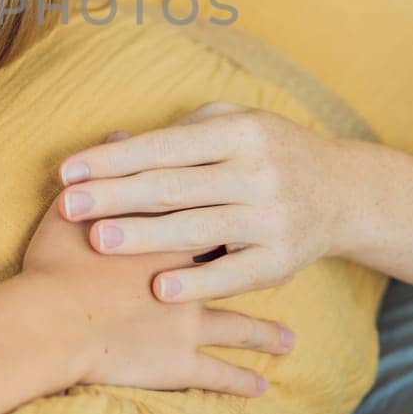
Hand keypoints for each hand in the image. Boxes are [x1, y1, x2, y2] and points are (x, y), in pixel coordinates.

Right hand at [20, 198, 292, 398]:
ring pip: (240, 327)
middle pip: (238, 273)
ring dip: (265, 334)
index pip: (211, 220)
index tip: (257, 219)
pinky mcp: (180, 361)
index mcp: (169, 238)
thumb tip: (122, 135)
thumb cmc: (54, 266)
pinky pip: (219, 374)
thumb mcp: (72, 210)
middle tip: (293, 272)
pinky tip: (259, 389)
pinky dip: (240, 382)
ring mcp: (190, 321)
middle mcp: (190, 278)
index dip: (235, 221)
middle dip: (263, 273)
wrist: (52, 325)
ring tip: (289, 342)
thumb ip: (103, 172)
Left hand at [56, 101, 355, 304]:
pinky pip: (234, 275)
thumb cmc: (267, 151)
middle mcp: (259, 172)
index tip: (68, 170)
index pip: (165, 147)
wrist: (344, 193)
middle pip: (174, 187)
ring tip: (97, 240)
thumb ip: (178, 135)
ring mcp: (273, 218)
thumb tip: (112, 144)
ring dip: (144, 237)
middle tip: (69, 205)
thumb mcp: (233, 124)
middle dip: (116, 196)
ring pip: (198, 229)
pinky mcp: (283, 261)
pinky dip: (196, 283)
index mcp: (242, 132)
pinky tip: (158, 289)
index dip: (114, 159)